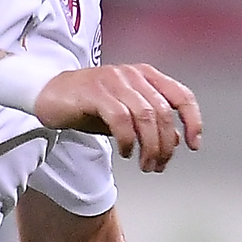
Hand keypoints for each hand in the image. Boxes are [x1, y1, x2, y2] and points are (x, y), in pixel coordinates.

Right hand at [37, 62, 201, 171]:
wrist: (48, 94)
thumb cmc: (88, 105)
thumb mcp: (125, 115)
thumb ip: (150, 124)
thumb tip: (176, 141)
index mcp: (146, 76)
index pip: (182, 95)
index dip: (193, 121)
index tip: (193, 146)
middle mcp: (133, 75)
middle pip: (163, 113)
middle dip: (165, 145)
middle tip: (158, 166)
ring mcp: (114, 81)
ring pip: (145, 116)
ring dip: (150, 147)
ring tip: (145, 165)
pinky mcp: (95, 92)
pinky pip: (121, 119)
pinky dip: (128, 140)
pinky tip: (126, 153)